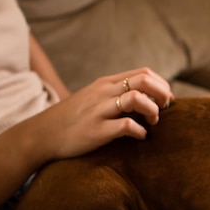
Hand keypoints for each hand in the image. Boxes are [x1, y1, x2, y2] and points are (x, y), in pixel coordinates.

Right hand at [35, 67, 173, 159]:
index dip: (161, 85)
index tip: (167, 99)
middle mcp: (103, 92)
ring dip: (153, 111)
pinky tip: (140, 136)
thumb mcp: (95, 97)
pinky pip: (126, 126)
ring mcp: (99, 110)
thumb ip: (118, 94)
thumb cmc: (74, 118)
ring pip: (137, 99)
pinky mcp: (96, 130)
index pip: (143, 73)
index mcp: (106, 83)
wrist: (42, 134)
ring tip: (153, 122)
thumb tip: (150, 98)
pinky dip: (140, 131)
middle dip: (162, 94)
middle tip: (165, 109)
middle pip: (144, 81)